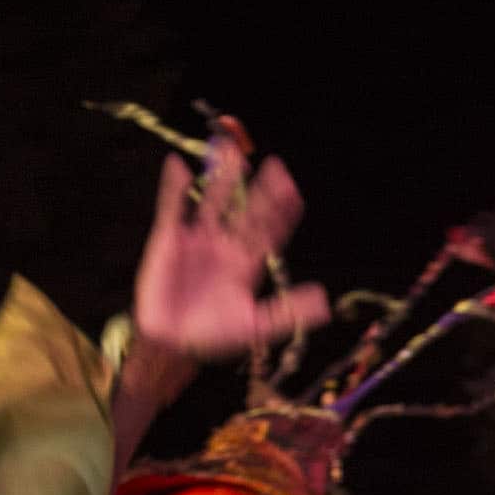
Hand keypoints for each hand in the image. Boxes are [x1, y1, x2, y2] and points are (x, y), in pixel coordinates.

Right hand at [131, 143, 329, 356]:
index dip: (280, 210)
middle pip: (245, 210)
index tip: (292, 189)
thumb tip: (325, 301)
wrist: (175, 343)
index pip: (269, 229)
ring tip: (231, 151)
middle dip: (258, 188)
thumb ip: (289, 311)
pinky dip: (174, 188)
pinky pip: (172, 208)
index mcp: (248, 262)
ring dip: (220, 178)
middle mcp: (226, 245)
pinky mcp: (169, 240)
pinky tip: (177, 166)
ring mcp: (198, 240)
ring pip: (212, 202)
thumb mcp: (258, 326)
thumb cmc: (216, 336)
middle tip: (274, 163)